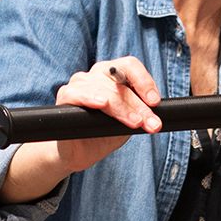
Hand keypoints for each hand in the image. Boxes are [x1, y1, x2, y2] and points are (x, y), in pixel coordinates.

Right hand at [50, 56, 162, 175]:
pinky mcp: (65, 96)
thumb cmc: (100, 134)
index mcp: (112, 76)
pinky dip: (91, 97)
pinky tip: (102, 103)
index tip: (155, 102)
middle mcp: (96, 75)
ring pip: (104, 89)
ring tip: (134, 123)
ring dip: (122, 107)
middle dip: (139, 105)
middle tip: (151, 123)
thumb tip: (156, 116)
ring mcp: (79, 84)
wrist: (76, 153)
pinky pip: (77, 92)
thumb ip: (139, 115)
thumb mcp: (126, 124)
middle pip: (119, 81)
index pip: (130, 66)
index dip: (144, 81)